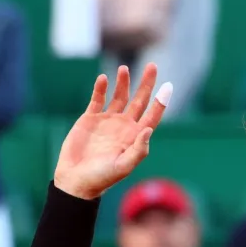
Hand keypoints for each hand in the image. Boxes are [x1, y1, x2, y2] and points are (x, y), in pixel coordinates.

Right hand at [54, 63, 170, 199]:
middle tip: (153, 66)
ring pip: (119, 96)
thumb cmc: (102, 177)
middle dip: (146, 84)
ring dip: (123, 83)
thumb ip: (138, 149)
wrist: (76, 180)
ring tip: (124, 68)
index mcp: (136, 137)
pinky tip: (104, 79)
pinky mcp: (90, 118)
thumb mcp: (124, 166)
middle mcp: (125, 126)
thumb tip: (149, 129)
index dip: (161, 102)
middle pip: (139, 100)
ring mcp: (108, 121)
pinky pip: (97, 99)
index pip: (153, 115)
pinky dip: (100, 89)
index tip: (168, 86)